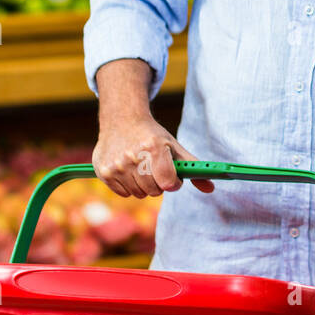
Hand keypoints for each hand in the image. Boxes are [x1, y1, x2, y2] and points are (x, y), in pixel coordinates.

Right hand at [93, 110, 214, 196]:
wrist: (122, 120)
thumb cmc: (153, 136)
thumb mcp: (174, 146)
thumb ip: (193, 167)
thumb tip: (211, 188)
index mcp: (154, 147)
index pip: (168, 182)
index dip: (173, 183)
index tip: (173, 178)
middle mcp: (133, 156)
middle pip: (153, 191)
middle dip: (159, 184)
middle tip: (156, 170)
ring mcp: (116, 165)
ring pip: (138, 194)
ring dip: (144, 186)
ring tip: (142, 168)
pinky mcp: (103, 172)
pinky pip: (123, 193)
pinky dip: (129, 187)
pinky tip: (129, 170)